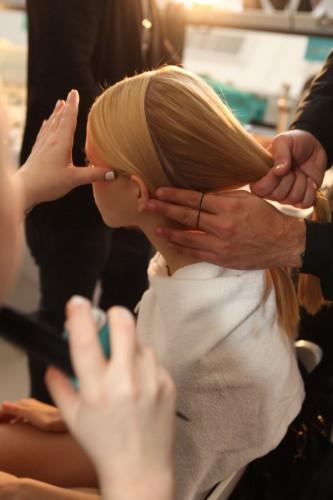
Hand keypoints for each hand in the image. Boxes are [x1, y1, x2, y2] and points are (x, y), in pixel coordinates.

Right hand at [0, 398, 66, 432]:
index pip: (6, 408)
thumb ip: (16, 410)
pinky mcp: (38, 414)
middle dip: (3, 416)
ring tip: (4, 427)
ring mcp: (33, 408)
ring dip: (9, 418)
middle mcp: (28, 403)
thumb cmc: (47, 419)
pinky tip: (17, 425)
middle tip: (0, 427)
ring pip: (17, 412)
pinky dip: (17, 420)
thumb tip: (3, 404)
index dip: (0, 415)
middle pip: (11, 409)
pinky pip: (23, 416)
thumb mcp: (29, 415)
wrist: (63, 421)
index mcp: (24, 402)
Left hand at [17, 90, 108, 211]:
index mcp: (61, 143)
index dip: (73, 105)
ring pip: (50, 124)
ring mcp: (42, 145)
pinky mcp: (37, 152)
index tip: (75, 92)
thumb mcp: (74, 180)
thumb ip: (94, 175)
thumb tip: (114, 173)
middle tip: (70, 94)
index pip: (69, 119)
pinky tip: (46, 123)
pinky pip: (43, 133)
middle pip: (59, 119)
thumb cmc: (49, 183)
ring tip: (59, 104)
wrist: (24, 189)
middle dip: (66, 106)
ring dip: (56, 113)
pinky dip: (46, 125)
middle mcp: (51, 140)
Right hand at [46, 298, 175, 499]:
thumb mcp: (73, 418)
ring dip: (130, 346)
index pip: (86, 342)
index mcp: (97, 390)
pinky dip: (144, 364)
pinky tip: (141, 384)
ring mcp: (152, 381)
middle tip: (110, 320)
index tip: (78, 302)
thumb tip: (55, 362)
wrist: (141, 469)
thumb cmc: (103, 444)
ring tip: (126, 368)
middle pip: (124, 326)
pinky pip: (154, 359)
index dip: (81, 316)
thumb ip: (60, 386)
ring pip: (140, 342)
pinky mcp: (169, 383)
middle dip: (115, 315)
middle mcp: (126, 382)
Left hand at [147, 187, 305, 268]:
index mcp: (229, 207)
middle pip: (187, 216)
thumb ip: (223, 197)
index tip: (160, 191)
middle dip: (165, 209)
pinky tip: (171, 242)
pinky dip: (182, 246)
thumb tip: (200, 196)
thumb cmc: (265, 217)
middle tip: (148, 204)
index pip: (195, 199)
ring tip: (155, 226)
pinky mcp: (221, 258)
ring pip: (188, 236)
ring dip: (169, 230)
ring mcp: (220, 244)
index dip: (175, 194)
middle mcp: (222, 226)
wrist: (281, 243)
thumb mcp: (247, 199)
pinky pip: (196, 252)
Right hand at [251, 130, 326, 207]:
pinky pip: (306, 203)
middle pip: (277, 195)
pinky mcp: (302, 200)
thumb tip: (278, 171)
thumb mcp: (284, 141)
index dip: (270, 180)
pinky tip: (309, 180)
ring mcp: (287, 197)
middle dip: (289, 178)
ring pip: (293, 198)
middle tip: (292, 167)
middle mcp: (272, 190)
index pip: (259, 190)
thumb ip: (280, 154)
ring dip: (301, 182)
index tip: (278, 168)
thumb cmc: (295, 143)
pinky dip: (311, 190)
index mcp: (261, 178)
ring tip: (300, 171)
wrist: (314, 147)